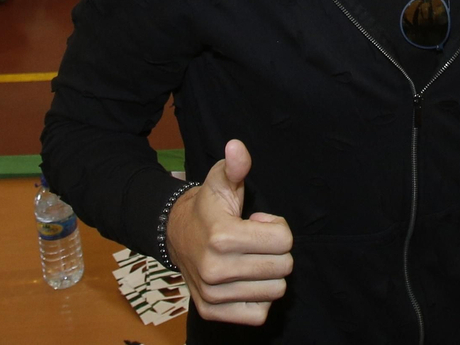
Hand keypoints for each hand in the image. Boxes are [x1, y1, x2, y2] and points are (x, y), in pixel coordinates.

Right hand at [167, 139, 294, 325]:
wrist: (175, 235)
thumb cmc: (208, 207)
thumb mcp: (220, 181)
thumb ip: (235, 166)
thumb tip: (237, 147)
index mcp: (222, 236)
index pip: (284, 240)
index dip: (276, 227)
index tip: (256, 223)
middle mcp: (216, 270)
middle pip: (283, 267)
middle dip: (275, 251)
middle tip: (253, 242)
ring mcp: (213, 295)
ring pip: (275, 291)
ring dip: (267, 274)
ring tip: (247, 258)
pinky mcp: (213, 312)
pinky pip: (260, 313)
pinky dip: (258, 297)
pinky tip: (244, 279)